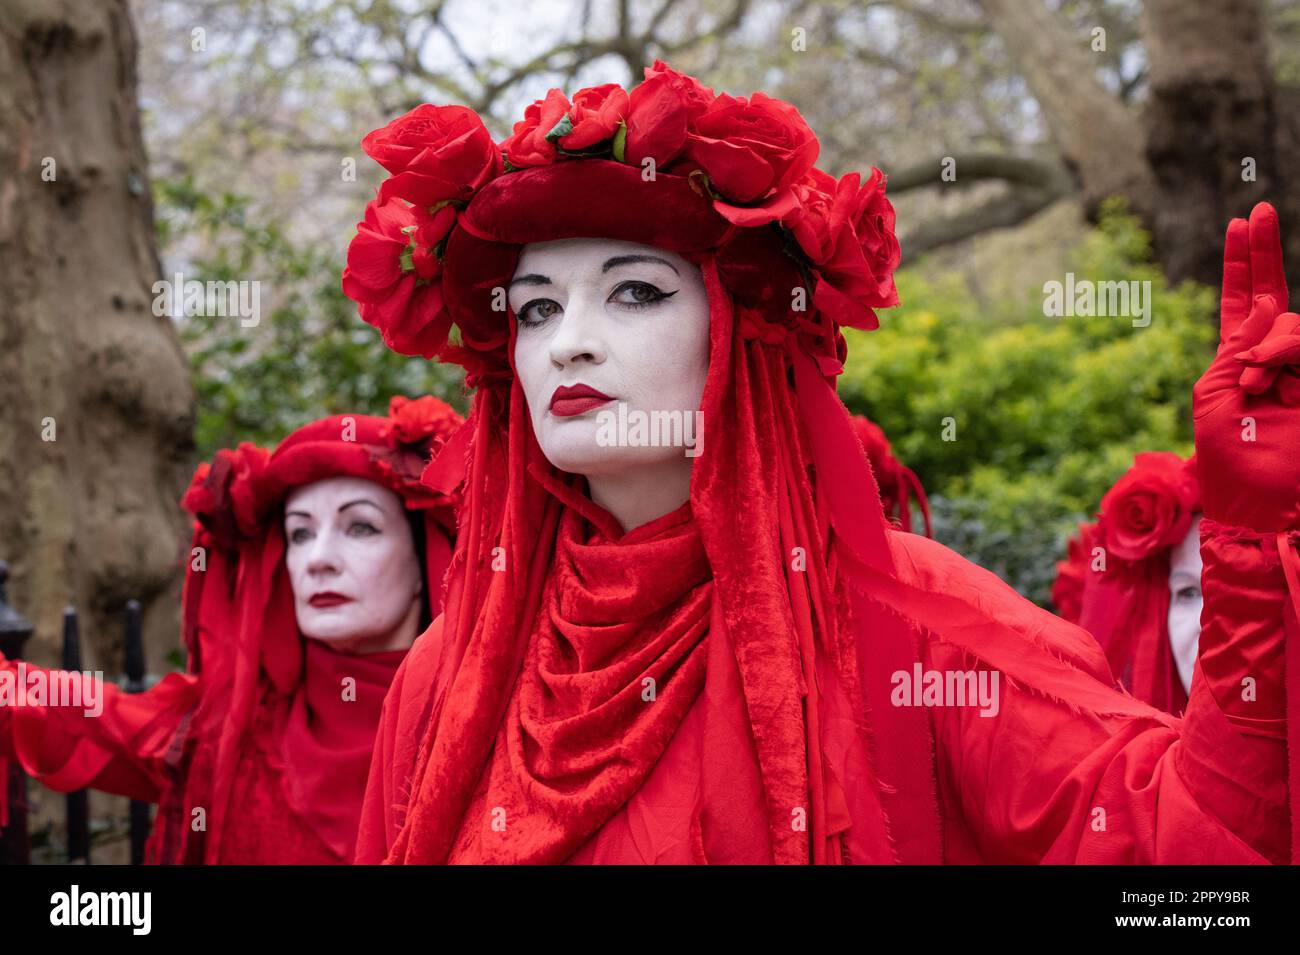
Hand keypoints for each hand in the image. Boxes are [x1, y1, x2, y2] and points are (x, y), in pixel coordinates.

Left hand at [1193, 202, 1299, 531]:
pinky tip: (1272, 375)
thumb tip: (1267, 310)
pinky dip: (1288, 351)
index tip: (1242, 221)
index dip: (1242, 262)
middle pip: (1271, 296)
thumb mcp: (1215, 395)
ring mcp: (1299, 369)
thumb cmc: (1227, 455)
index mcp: (1235, 359)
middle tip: (1259, 212)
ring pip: (1293, 324)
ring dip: (1272, 344)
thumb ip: (1237, 348)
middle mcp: (1271, 357)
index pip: (1241, 300)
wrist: (1257, 499)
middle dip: (1263, 254)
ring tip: (1258, 378)